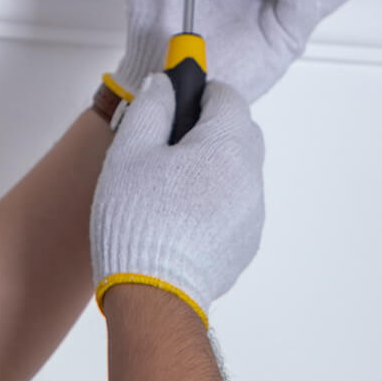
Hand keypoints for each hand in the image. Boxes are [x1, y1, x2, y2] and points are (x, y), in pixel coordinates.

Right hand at [91, 73, 264, 324]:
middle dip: (207, 132)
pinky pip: (234, 209)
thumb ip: (150, 108)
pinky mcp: (246, 243)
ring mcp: (252, 212)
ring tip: (168, 195)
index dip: (197, 94)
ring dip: (210, 171)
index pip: (226, 95)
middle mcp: (250, 175)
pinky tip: (180, 224)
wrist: (154, 295)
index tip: (173, 106)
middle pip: (238, 132)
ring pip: (236, 173)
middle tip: (166, 152)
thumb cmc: (139, 223)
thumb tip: (163, 86)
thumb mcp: (129, 153)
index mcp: (227, 143)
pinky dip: (213, 206)